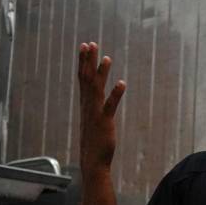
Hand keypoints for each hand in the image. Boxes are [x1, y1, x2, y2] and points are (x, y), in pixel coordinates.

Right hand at [78, 42, 125, 172]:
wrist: (92, 161)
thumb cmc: (94, 141)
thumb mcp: (92, 120)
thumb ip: (93, 107)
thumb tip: (94, 97)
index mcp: (85, 104)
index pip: (82, 78)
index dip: (83, 61)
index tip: (85, 46)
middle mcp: (88, 106)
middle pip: (86, 79)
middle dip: (88, 60)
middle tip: (91, 43)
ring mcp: (95, 114)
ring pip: (97, 89)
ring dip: (102, 73)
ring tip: (107, 58)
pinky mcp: (105, 123)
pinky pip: (110, 106)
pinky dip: (116, 94)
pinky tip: (122, 83)